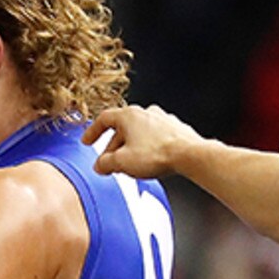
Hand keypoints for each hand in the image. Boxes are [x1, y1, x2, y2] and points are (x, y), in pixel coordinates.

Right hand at [83, 104, 206, 177]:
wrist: (191, 156)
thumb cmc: (157, 154)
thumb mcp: (120, 162)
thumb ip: (104, 163)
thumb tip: (100, 165)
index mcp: (129, 115)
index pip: (103, 119)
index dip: (92, 132)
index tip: (87, 141)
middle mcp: (146, 113)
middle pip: (122, 128)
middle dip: (113, 146)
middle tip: (108, 162)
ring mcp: (163, 120)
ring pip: (139, 133)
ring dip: (131, 147)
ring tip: (129, 163)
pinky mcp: (177, 130)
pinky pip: (155, 137)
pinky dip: (148, 147)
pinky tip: (148, 161)